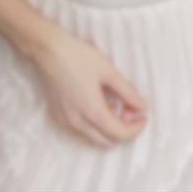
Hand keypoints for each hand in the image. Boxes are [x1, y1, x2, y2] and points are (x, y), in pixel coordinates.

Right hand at [31, 23, 149, 148]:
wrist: (49, 50)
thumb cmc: (79, 57)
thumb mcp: (108, 71)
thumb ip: (128, 92)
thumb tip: (143, 107)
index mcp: (92, 112)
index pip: (120, 134)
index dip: (136, 129)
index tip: (144, 116)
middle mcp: (78, 123)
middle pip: (107, 141)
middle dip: (123, 131)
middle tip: (131, 111)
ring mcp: (66, 122)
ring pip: (93, 138)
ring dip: (108, 129)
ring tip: (116, 105)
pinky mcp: (58, 117)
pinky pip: (81, 130)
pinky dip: (94, 125)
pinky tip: (98, 104)